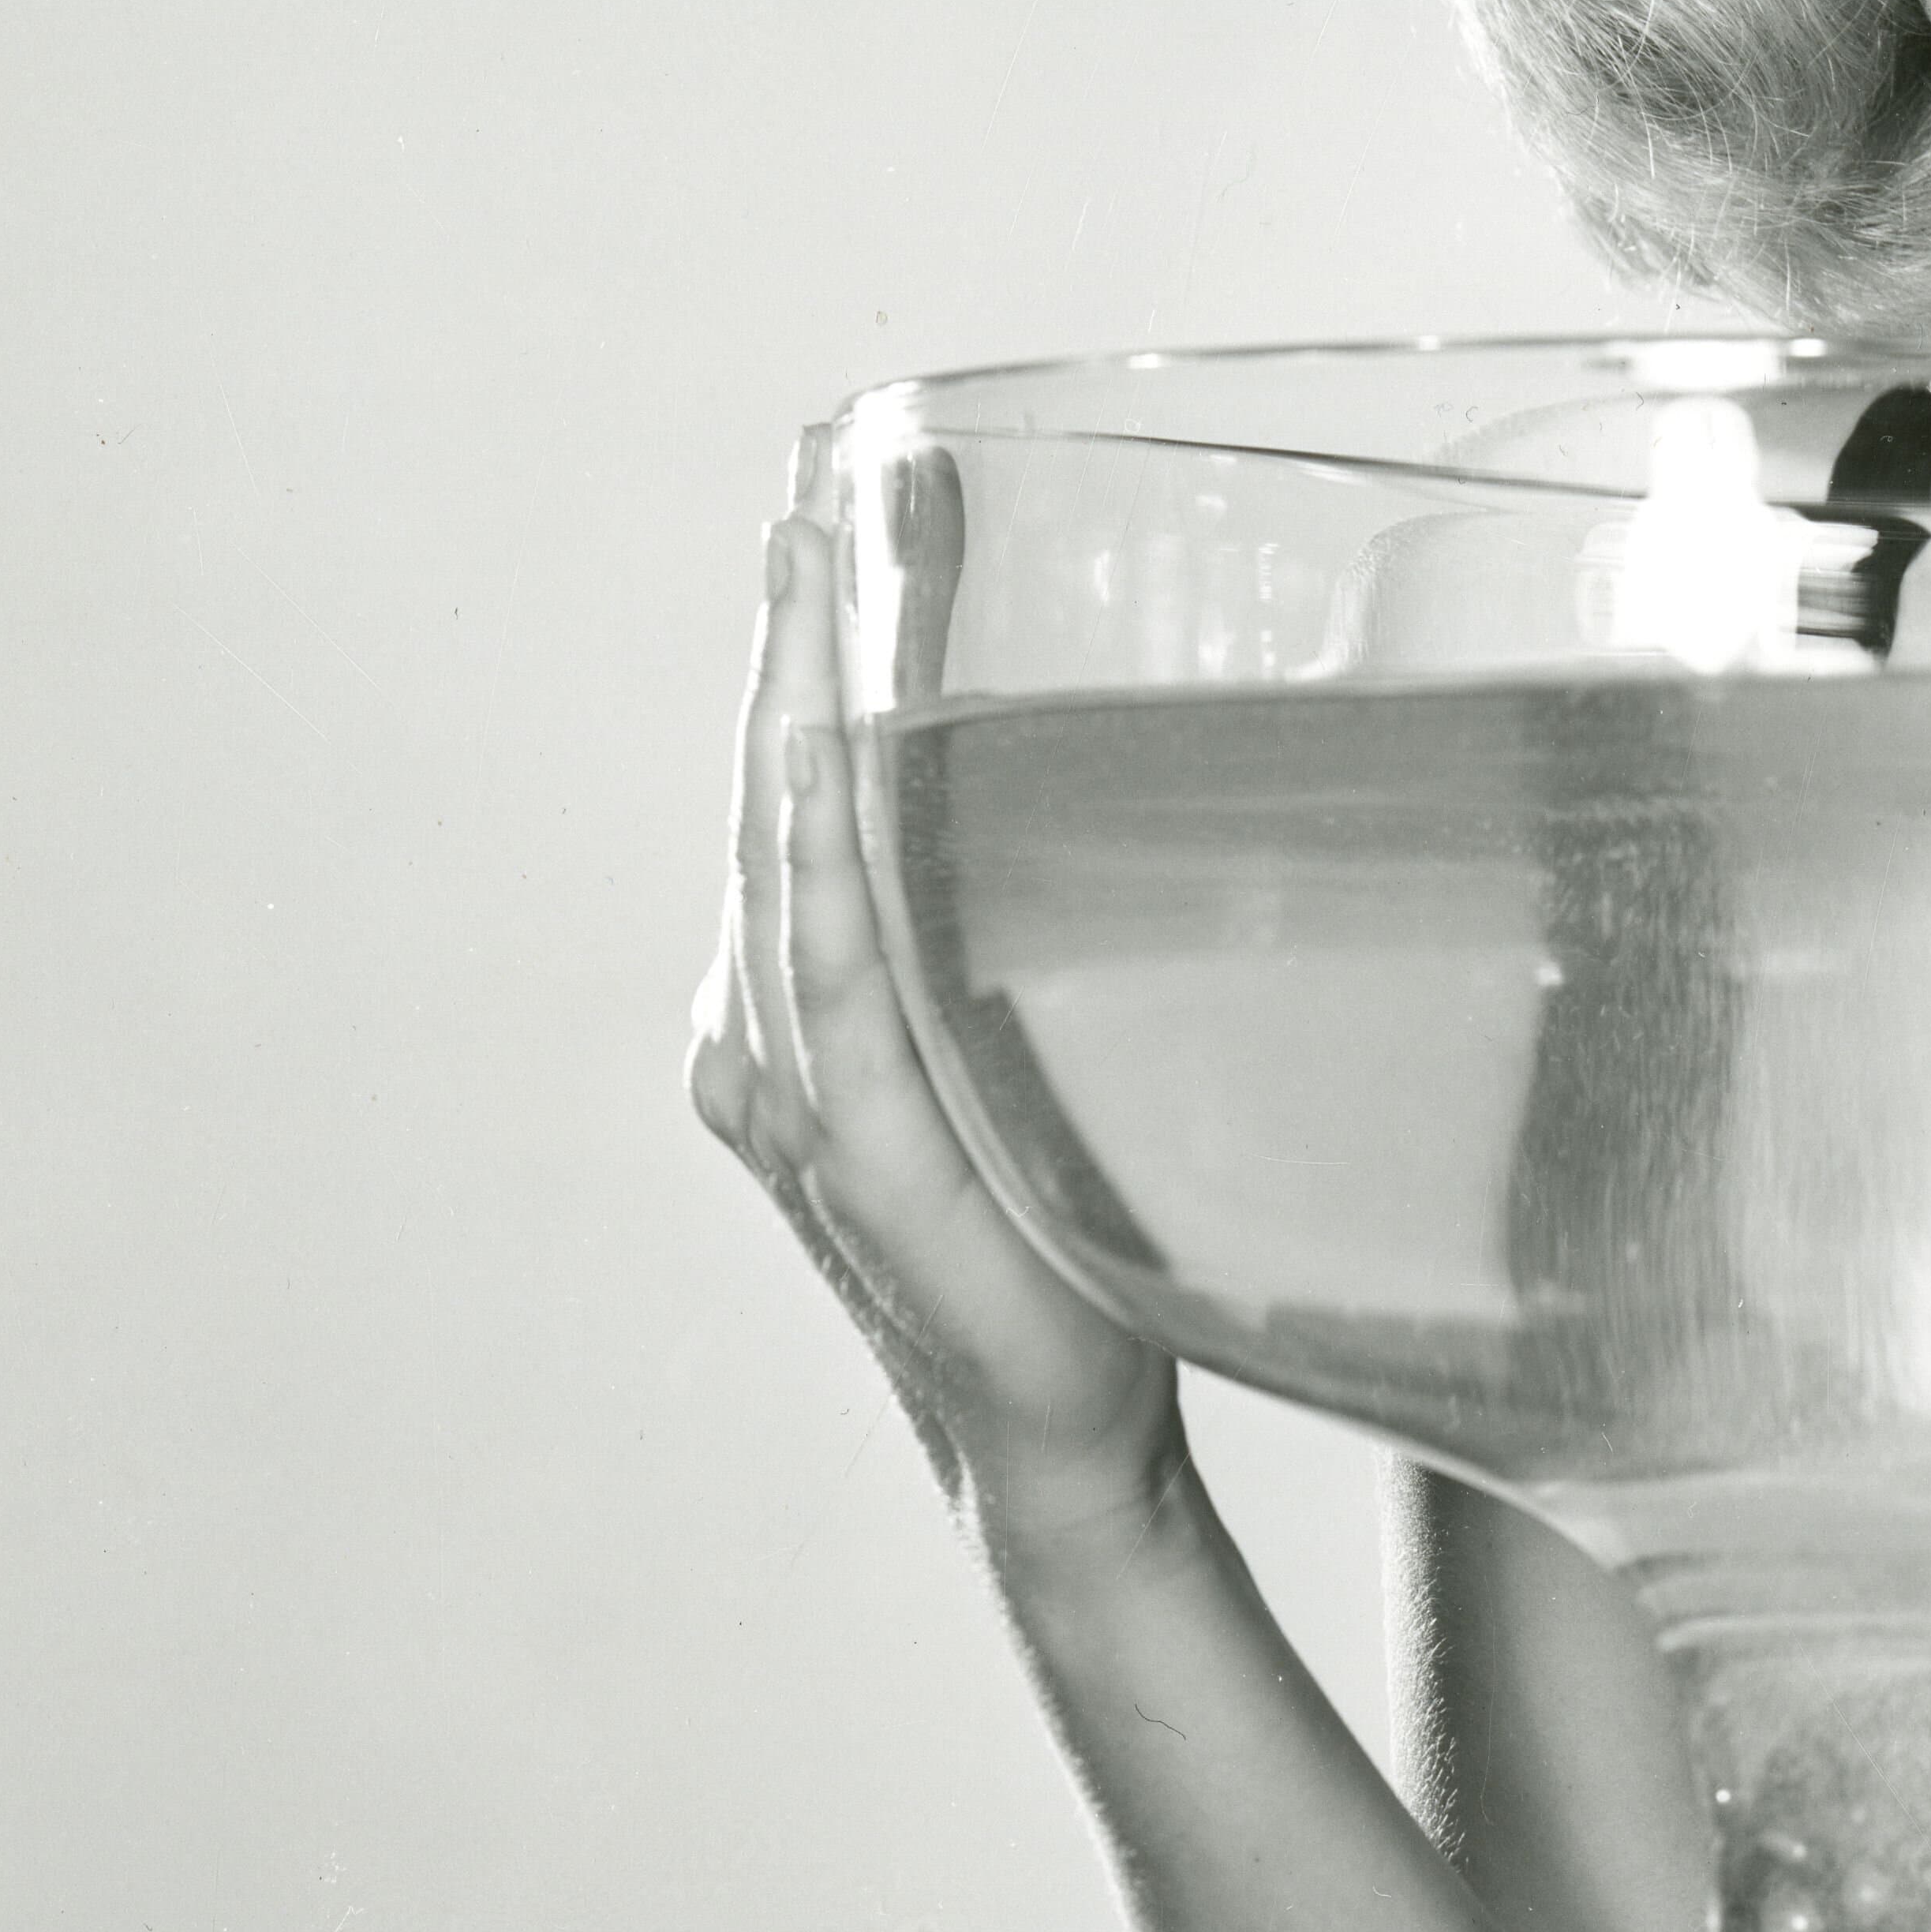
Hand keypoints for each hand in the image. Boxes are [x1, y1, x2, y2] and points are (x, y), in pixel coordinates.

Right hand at [687, 513, 1185, 1555]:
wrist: (1066, 1420)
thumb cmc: (1074, 1240)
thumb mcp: (1058, 1047)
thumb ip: (1041, 945)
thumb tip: (1157, 807)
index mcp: (821, 1002)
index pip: (812, 802)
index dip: (818, 667)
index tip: (846, 525)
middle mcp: (778, 1036)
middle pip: (773, 811)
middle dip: (787, 654)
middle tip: (807, 511)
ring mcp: (796, 1092)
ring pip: (783, 869)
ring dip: (790, 719)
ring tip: (803, 586)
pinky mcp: (851, 1152)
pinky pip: (828, 988)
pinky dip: (815, 876)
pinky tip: (811, 777)